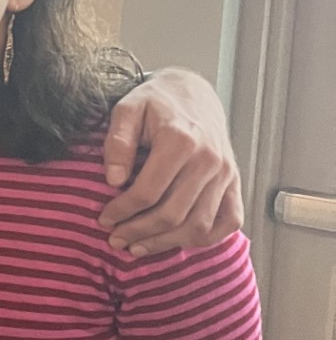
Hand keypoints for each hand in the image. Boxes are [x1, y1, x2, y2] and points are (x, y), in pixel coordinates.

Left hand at [98, 68, 241, 257]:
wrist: (193, 93)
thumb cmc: (155, 103)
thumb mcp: (127, 109)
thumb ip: (117, 142)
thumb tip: (114, 180)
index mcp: (181, 140)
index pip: (148, 192)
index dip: (122, 211)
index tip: (104, 219)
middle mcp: (209, 159)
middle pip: (173, 215)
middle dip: (138, 232)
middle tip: (115, 239)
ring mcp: (226, 173)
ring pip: (199, 226)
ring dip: (165, 243)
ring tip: (137, 246)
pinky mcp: (235, 182)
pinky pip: (229, 223)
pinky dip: (204, 239)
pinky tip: (176, 241)